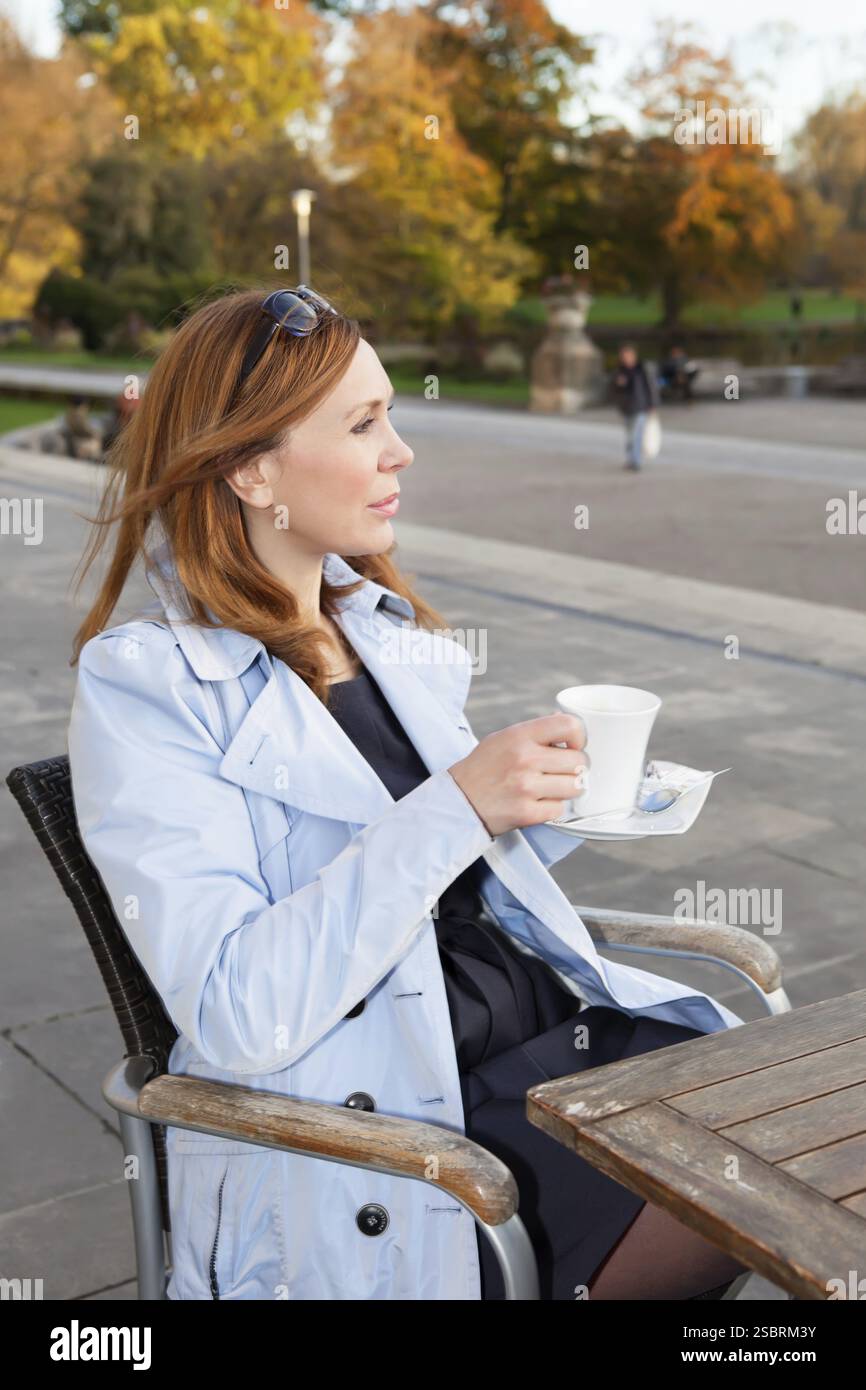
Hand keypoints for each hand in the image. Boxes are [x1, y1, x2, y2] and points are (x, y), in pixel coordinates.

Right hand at [447, 713, 588, 836]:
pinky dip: (552, 807)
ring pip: (575, 786)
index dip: (580, 737)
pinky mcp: (527, 813)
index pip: (570, 725)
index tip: (573, 746)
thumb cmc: (482, 768)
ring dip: (567, 789)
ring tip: (551, 787)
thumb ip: (535, 732)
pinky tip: (538, 802)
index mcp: (520, 736)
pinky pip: (559, 809)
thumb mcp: (503, 738)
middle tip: (562, 771)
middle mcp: (525, 759)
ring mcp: (526, 787)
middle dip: (575, 768)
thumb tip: (566, 724)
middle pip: (579, 760)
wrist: (457, 800)